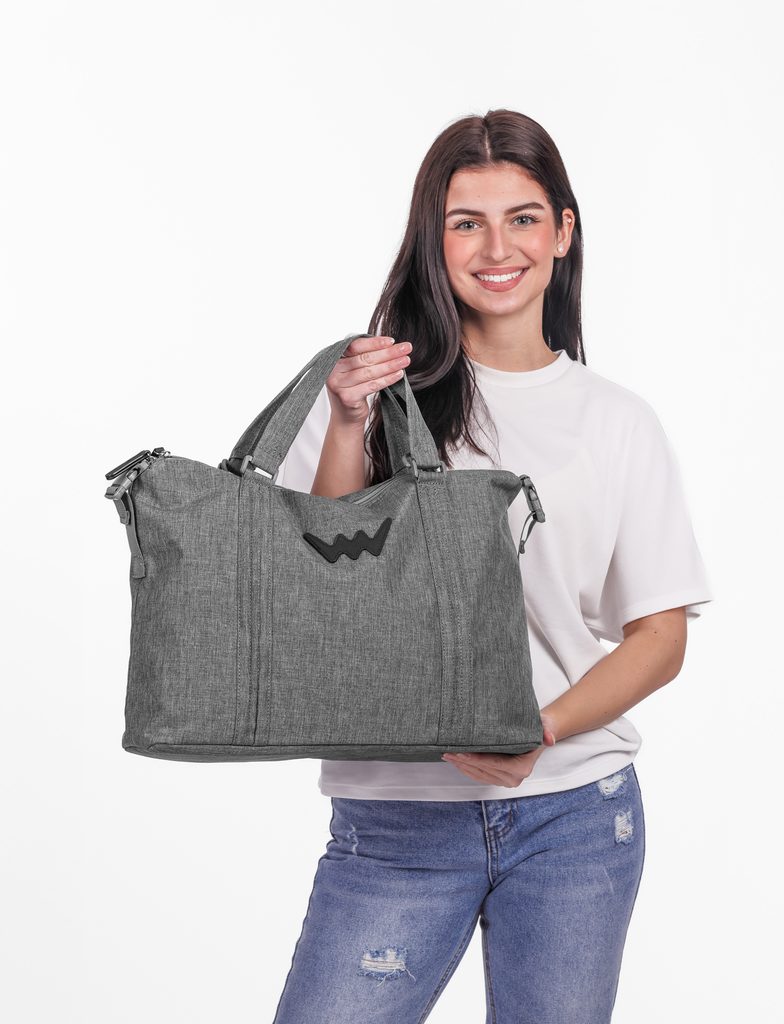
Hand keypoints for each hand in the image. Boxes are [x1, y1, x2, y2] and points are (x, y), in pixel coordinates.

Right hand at [326, 335, 411, 428]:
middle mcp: (333, 370)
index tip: (392, 341)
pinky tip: (398, 374)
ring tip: (405, 360)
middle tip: (406, 348)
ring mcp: (338, 385)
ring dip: (390, 365)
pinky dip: (387, 379)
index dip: (374, 343)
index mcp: (333, 358)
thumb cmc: (353, 389)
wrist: (346, 417)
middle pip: (364, 358)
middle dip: (388, 353)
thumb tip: (391, 345)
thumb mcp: (355, 370)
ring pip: (369, 372)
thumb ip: (365, 356)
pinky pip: (372, 385)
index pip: (355, 346)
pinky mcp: (347, 397)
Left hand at [441, 713, 557, 786]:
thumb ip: (547, 732)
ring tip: (447, 755)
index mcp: (522, 769)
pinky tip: (456, 760)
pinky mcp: (498, 779)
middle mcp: (514, 779)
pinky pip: (479, 775)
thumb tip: (549, 739)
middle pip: (483, 771)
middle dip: (464, 762)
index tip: (461, 753)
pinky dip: (466, 768)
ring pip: (478, 775)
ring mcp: (505, 781)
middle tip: (447, 752)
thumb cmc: (538, 727)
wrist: (538, 734)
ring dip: (462, 766)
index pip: (494, 764)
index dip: (476, 760)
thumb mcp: (544, 726)